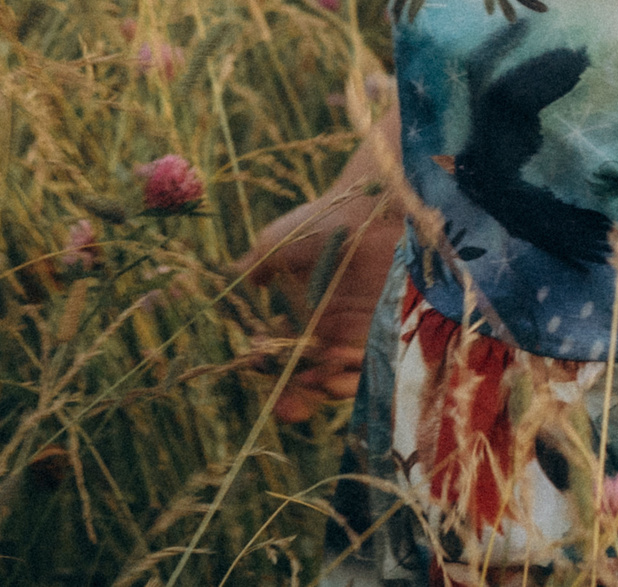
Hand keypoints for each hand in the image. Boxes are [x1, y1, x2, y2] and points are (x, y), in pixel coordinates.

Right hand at [238, 167, 403, 421]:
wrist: (370, 208)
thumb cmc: (320, 223)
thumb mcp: (275, 244)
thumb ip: (254, 269)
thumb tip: (231, 281)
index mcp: (303, 312)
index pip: (283, 353)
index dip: (269, 367)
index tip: (257, 366)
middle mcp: (330, 328)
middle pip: (309, 375)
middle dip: (295, 396)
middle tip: (285, 409)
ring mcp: (358, 332)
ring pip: (338, 377)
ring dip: (324, 390)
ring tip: (314, 386)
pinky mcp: (386, 332)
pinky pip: (368, 368)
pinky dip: (352, 378)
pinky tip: (336, 375)